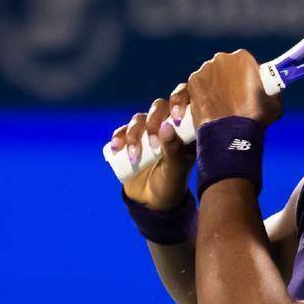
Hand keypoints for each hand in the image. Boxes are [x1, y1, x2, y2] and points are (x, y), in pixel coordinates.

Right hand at [108, 83, 196, 209]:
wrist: (152, 203)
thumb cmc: (172, 185)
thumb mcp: (176, 171)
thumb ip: (173, 150)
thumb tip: (166, 126)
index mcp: (186, 129)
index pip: (185, 100)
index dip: (179, 99)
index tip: (176, 117)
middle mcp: (168, 125)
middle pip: (158, 107)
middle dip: (153, 122)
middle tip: (154, 144)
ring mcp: (148, 132)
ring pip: (139, 118)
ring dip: (134, 134)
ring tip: (134, 157)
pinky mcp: (131, 140)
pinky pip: (122, 130)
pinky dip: (118, 137)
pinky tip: (116, 149)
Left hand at [186, 49, 282, 127]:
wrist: (231, 133)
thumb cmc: (255, 117)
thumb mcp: (275, 102)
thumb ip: (271, 90)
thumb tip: (270, 92)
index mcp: (242, 58)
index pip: (245, 63)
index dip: (247, 76)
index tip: (248, 88)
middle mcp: (221, 59)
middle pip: (226, 68)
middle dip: (229, 79)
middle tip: (234, 98)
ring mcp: (204, 71)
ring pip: (210, 76)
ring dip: (214, 86)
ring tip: (220, 106)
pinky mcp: (192, 83)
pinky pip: (196, 86)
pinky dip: (199, 94)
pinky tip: (206, 107)